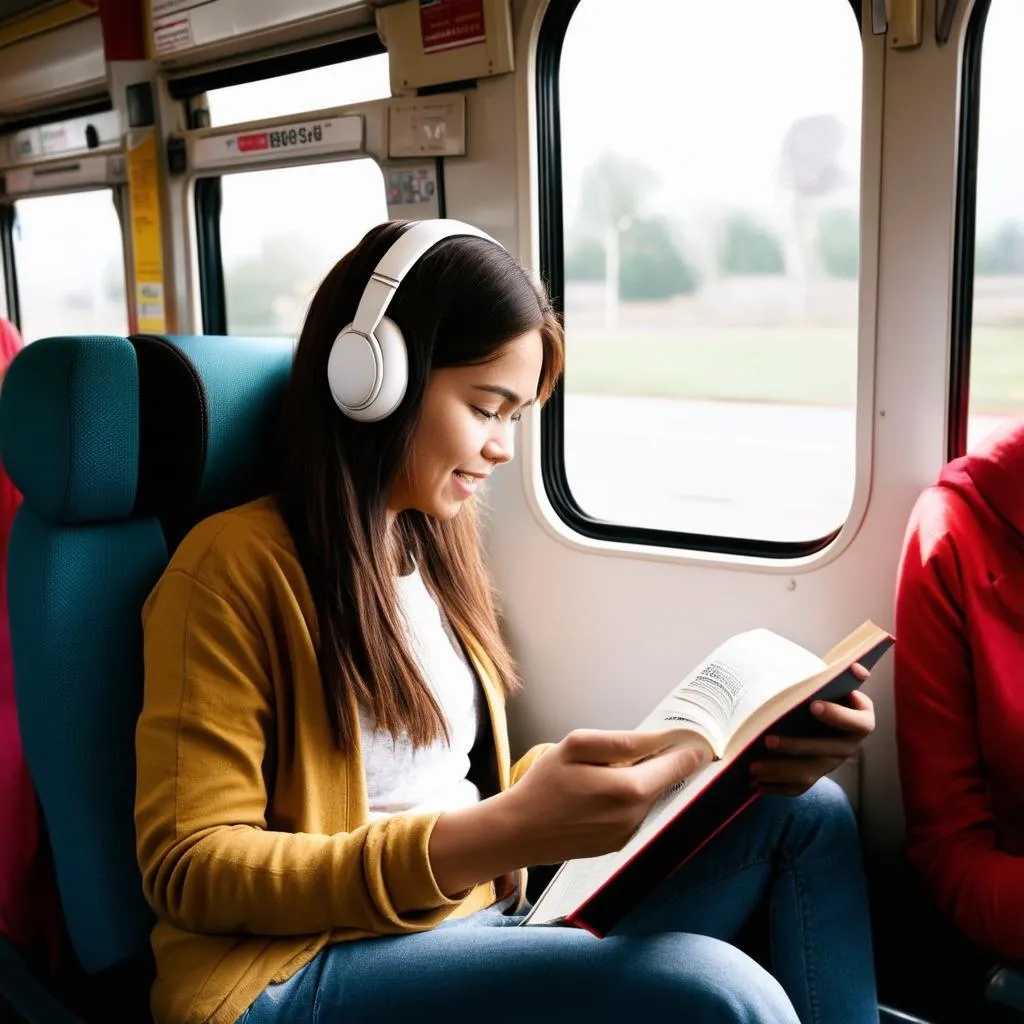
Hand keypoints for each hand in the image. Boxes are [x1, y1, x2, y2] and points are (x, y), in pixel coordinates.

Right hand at [498, 729, 708, 865]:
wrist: (519, 831)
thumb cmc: (544, 784)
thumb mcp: (577, 747)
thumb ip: (622, 742)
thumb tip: (660, 739)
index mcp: (629, 790)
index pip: (677, 766)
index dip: (691, 749)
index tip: (700, 737)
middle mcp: (636, 817)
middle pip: (666, 783)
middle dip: (668, 764)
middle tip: (662, 744)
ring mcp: (628, 834)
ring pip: (650, 798)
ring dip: (645, 782)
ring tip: (618, 768)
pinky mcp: (618, 845)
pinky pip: (635, 814)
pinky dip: (629, 799)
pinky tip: (604, 791)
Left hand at [749, 664, 874, 796]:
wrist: (818, 714)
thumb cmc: (824, 693)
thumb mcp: (833, 682)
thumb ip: (841, 676)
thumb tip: (857, 668)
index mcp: (860, 721)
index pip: (857, 723)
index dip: (838, 715)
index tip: (813, 705)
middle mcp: (849, 746)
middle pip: (826, 752)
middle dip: (796, 747)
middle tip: (768, 740)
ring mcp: (831, 764)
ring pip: (808, 773)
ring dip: (780, 771)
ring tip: (753, 766)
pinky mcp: (815, 776)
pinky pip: (796, 787)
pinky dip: (775, 786)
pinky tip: (755, 782)